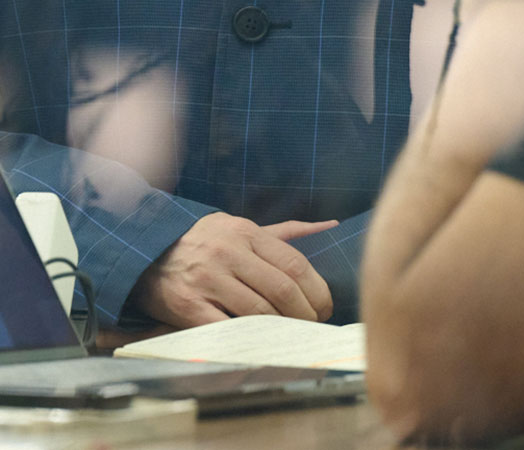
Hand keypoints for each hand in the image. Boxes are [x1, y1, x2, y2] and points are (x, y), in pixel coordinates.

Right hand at [130, 212, 337, 326]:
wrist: (147, 250)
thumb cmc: (204, 240)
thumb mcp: (240, 227)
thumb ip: (283, 232)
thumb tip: (328, 225)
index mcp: (246, 232)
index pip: (295, 265)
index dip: (317, 291)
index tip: (325, 308)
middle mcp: (229, 253)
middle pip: (281, 291)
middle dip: (305, 315)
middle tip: (312, 327)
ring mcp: (208, 280)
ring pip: (258, 313)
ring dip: (281, 330)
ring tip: (291, 337)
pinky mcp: (187, 305)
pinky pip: (225, 329)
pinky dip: (248, 341)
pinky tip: (260, 346)